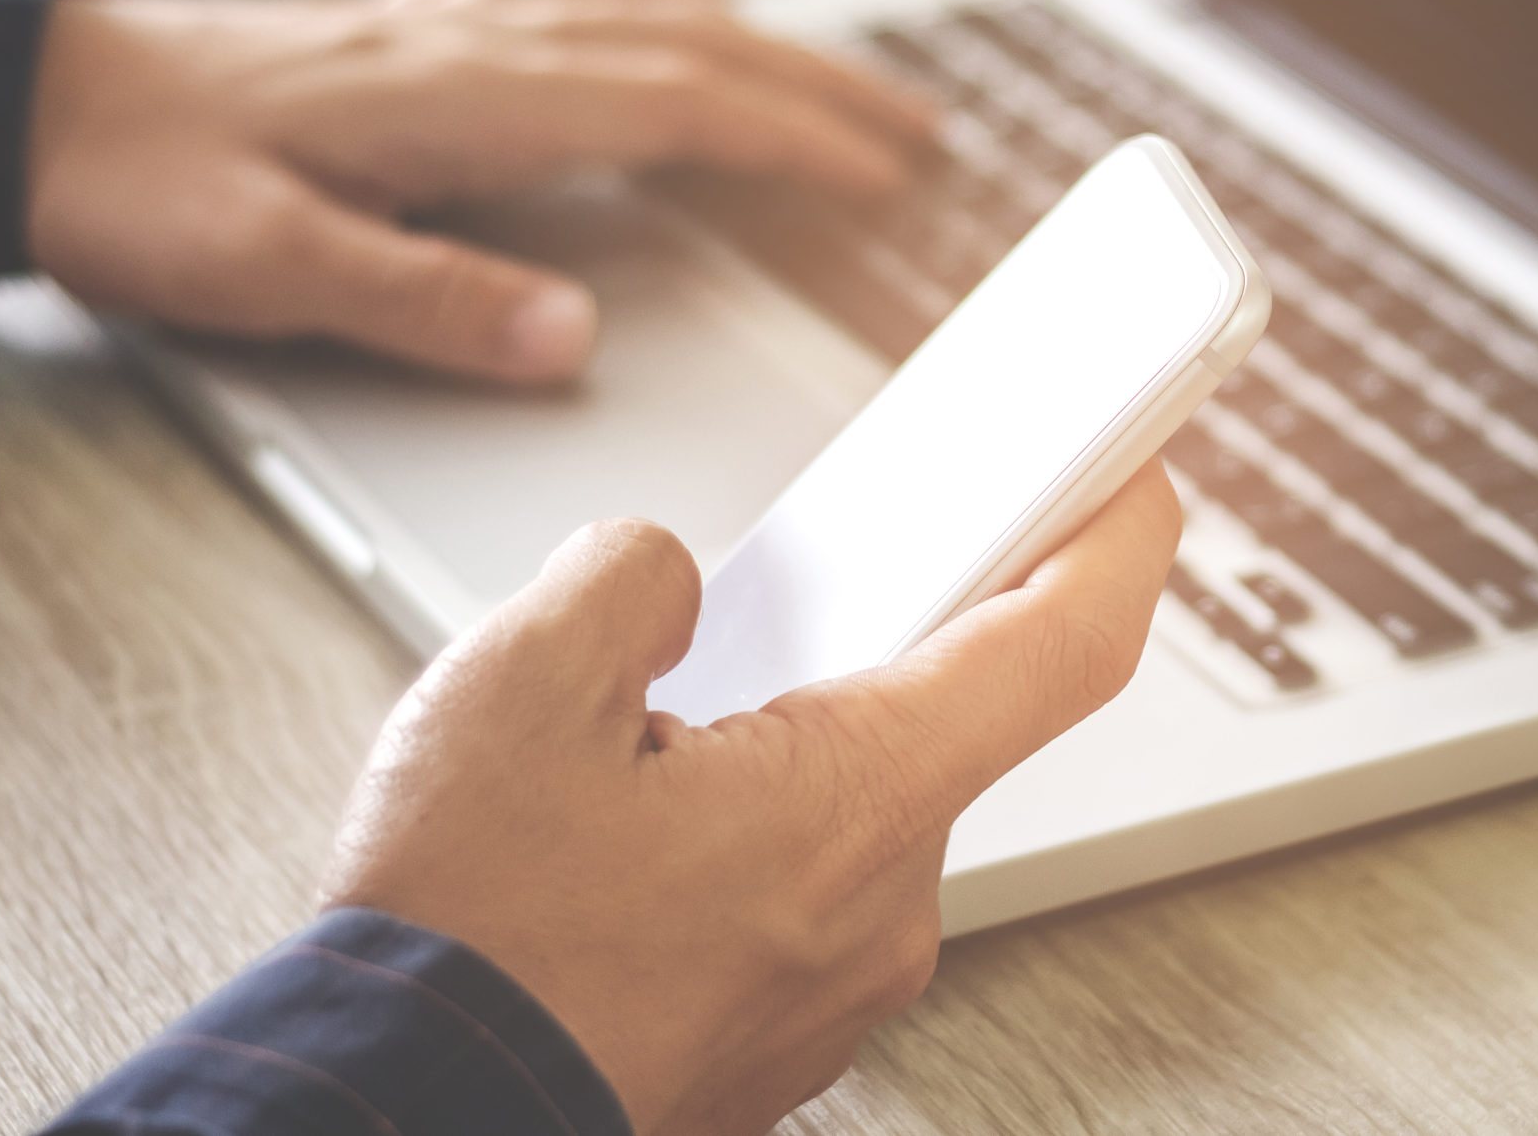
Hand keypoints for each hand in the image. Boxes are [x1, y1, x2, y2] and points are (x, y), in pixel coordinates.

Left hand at [25, 0, 934, 382]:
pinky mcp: (411, 21)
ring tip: (827, 79)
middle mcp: (474, 36)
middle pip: (688, 40)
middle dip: (814, 84)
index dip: (793, 135)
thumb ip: (426, 298)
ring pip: (641, 1)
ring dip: (752, 37)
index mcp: (462, 94)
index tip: (884, 171)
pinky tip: (658, 10)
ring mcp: (447, 18)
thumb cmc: (138, 183)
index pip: (672, 102)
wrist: (26, 101)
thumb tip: (570, 336)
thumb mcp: (269, 267)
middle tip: (913, 131)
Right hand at [321, 459, 1183, 1135]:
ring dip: (777, 749)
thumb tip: (667, 583)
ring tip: (642, 736)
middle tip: (777, 590)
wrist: (401, 1121)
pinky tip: (630, 834)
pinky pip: (802, 895)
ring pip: (850, 811)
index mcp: (855, 800)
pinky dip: (746, 838)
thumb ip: (630, 581)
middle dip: (852, 642)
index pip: (1063, 646)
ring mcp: (837, 988)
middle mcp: (881, 907)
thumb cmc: (462, 947)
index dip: (1120, 534)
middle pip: (937, 721)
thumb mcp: (517, 684)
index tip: (1135, 467)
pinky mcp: (780, 1035)